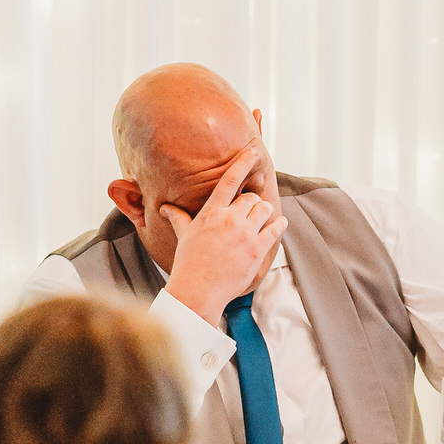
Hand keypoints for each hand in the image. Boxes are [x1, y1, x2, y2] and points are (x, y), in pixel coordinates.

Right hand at [160, 144, 287, 325]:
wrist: (198, 291)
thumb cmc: (188, 262)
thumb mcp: (184, 236)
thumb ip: (178, 217)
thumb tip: (163, 207)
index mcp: (211, 213)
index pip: (229, 180)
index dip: (243, 162)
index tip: (253, 152)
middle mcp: (230, 220)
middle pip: (251, 197)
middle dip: (252, 202)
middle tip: (248, 210)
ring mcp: (245, 235)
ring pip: (265, 209)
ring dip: (264, 211)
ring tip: (261, 216)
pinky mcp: (257, 250)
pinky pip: (275, 229)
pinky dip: (279, 224)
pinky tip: (279, 223)